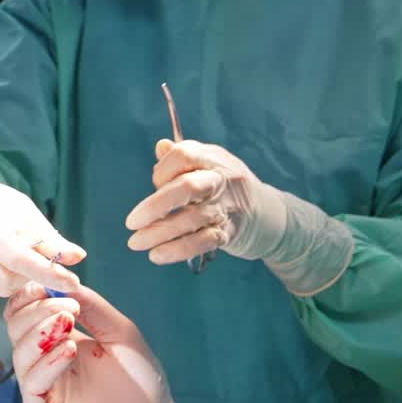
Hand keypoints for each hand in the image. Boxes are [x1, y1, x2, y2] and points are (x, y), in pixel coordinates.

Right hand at [0, 173, 84, 297]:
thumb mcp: (23, 212)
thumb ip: (49, 238)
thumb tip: (78, 257)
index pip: (15, 255)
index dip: (46, 271)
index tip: (73, 282)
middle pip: (7, 278)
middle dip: (29, 273)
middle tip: (35, 257)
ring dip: (16, 277)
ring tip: (13, 254)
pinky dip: (1, 278)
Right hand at [5, 283, 228, 402]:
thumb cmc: (141, 382)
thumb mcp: (119, 331)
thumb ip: (91, 305)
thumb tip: (61, 281)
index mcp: (59, 339)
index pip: (26, 310)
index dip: (32, 293)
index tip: (48, 281)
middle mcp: (44, 361)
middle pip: (16, 326)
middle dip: (37, 309)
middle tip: (67, 308)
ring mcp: (42, 388)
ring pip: (19, 351)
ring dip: (41, 331)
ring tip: (69, 323)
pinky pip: (31, 382)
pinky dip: (47, 362)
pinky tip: (70, 351)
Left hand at [125, 139, 287, 265]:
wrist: (270, 214)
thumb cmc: (226, 185)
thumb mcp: (209, 163)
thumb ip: (183, 157)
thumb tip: (161, 146)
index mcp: (213, 158)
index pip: (183, 155)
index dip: (163, 169)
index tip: (155, 183)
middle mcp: (223, 180)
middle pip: (187, 188)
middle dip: (156, 206)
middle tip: (131, 222)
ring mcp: (229, 207)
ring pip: (191, 219)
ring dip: (160, 233)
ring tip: (136, 243)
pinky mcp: (232, 232)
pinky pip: (203, 241)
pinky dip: (178, 249)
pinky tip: (157, 255)